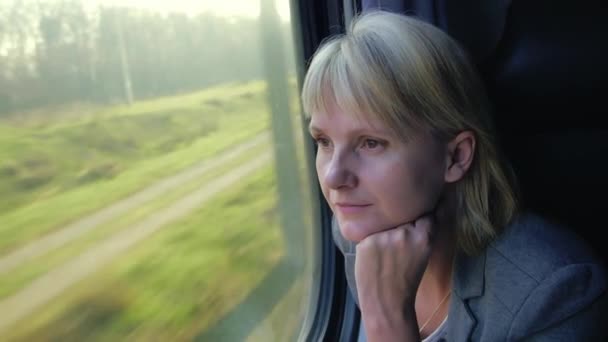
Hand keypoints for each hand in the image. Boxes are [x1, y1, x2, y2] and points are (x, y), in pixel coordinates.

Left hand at [355, 215, 434, 339]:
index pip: (424, 213)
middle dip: (398, 225)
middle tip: (395, 246)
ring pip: (383, 224)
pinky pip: (368, 233)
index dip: (418, 215)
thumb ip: (419, 234)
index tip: (415, 216)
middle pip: (401, 217)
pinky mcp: (367, 241)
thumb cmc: (405, 280)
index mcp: (423, 238)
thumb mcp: (422, 254)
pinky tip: (373, 257)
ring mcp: (385, 236)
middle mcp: (405, 233)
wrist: (387, 302)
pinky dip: (369, 243)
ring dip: (383, 232)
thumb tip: (414, 213)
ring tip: (383, 254)